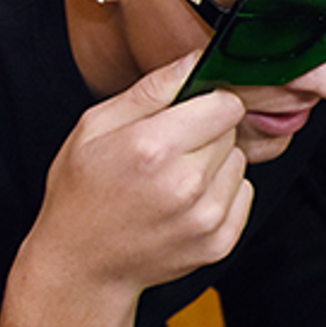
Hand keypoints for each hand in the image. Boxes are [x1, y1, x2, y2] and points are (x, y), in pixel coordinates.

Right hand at [26, 52, 253, 293]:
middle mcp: (185, 184)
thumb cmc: (81, 192)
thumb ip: (151, 90)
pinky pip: (244, 195)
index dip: (208, 103)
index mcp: (152, 147)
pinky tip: (185, 203)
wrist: (82, 267)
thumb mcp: (95, 127)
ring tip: (174, 178)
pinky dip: (222, 195)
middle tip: (170, 150)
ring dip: (215, 164)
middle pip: (232, 131)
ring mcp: (205, 218)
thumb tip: (195, 59)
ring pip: (239, 162)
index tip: (189, 113)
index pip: (225, 104)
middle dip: (208, 133)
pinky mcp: (219, 242)